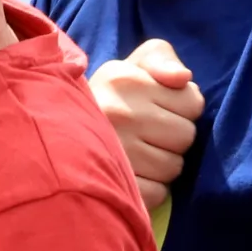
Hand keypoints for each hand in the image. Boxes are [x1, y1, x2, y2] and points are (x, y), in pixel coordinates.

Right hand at [89, 38, 204, 212]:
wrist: (58, 130)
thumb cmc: (112, 97)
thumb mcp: (135, 66)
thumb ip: (162, 58)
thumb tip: (182, 77)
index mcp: (123, 78)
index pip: (193, 102)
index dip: (183, 108)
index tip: (159, 108)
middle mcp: (117, 112)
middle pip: (186, 136)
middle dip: (174, 137)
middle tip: (149, 134)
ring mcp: (112, 150)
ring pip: (173, 167)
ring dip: (163, 164)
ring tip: (138, 154)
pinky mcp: (110, 182)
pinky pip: (158, 192)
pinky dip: (151, 189)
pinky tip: (133, 175)